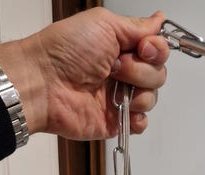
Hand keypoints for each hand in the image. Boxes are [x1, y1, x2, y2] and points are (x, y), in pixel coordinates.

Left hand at [0, 8, 168, 139]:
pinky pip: (142, 123)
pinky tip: (124, 111)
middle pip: (158, 74)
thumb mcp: (104, 23)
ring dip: (138, 92)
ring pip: (152, 97)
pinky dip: (137, 118)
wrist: (45, 83)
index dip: (157, 50)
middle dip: (141, 70)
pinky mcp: (117, 121)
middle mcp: (125, 72)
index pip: (158, 50)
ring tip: (111, 88)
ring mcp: (121, 98)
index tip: (144, 48)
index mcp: (123, 47)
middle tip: (115, 68)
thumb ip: (137, 26)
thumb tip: (159, 21)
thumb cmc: (66, 50)